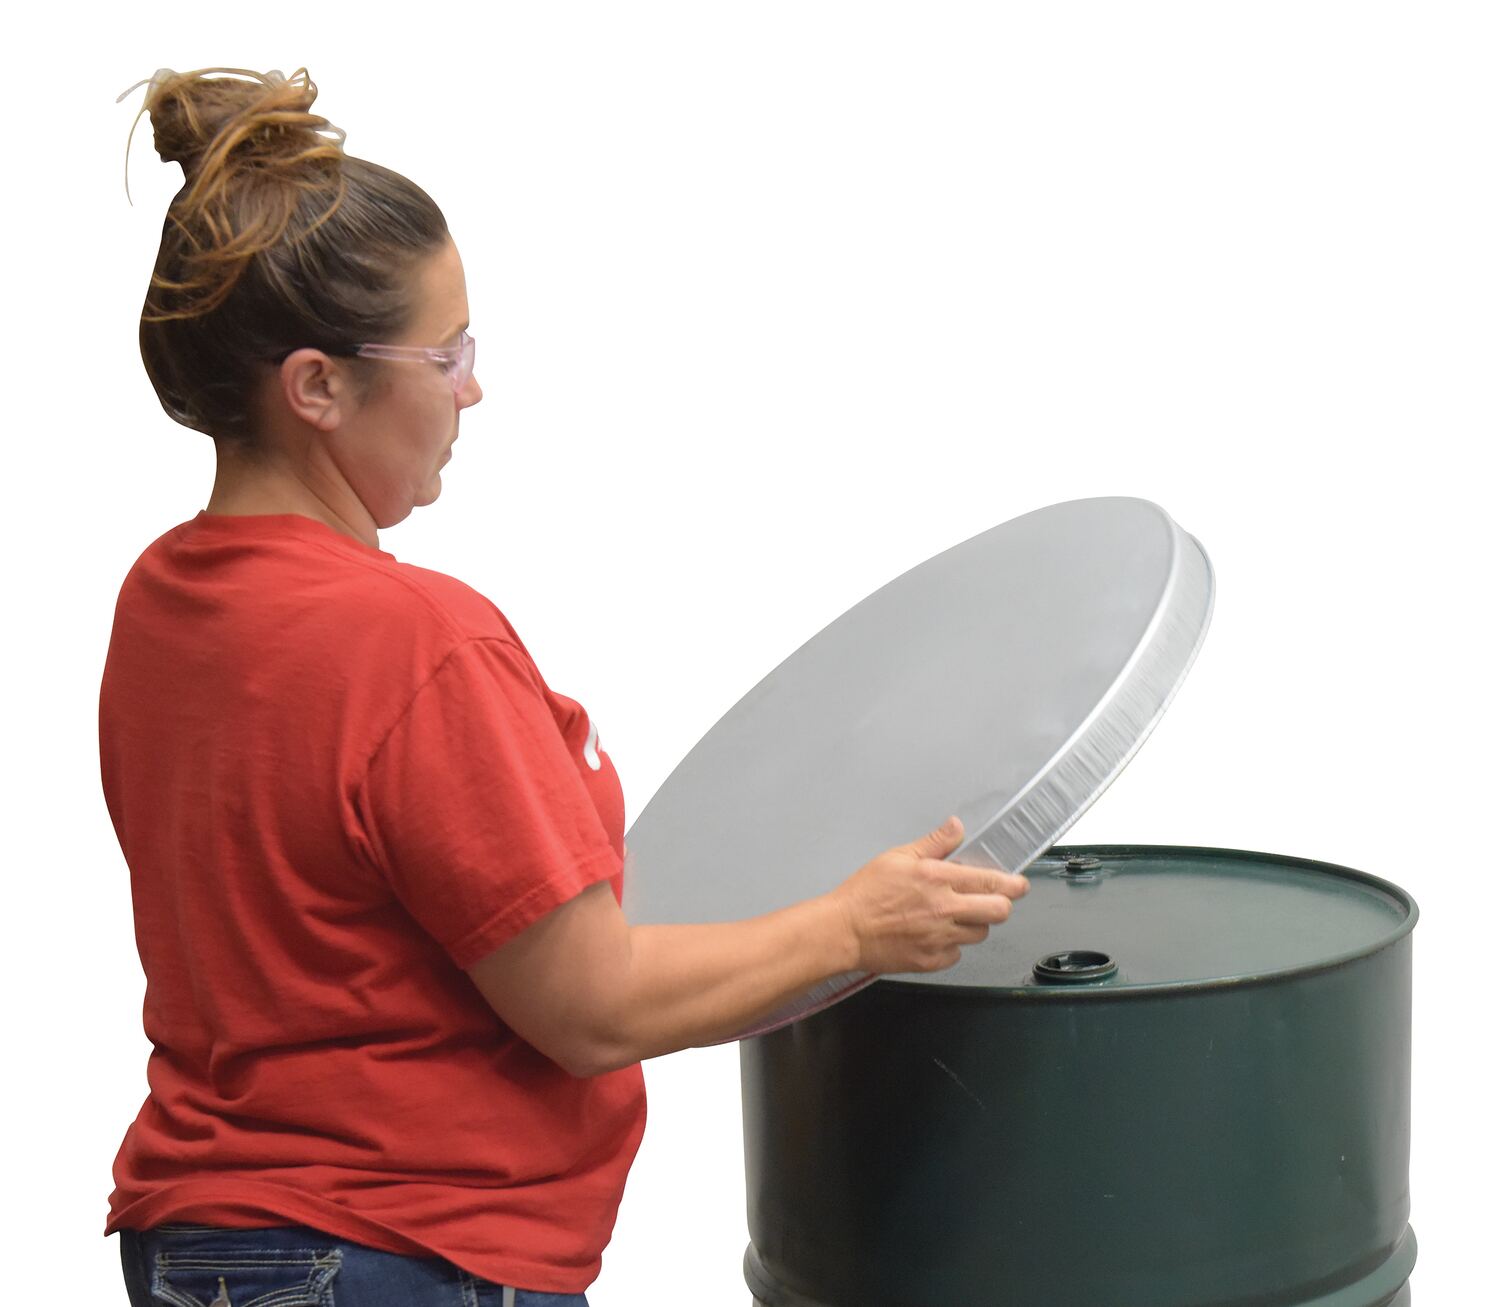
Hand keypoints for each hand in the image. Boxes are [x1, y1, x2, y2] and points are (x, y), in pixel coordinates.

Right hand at [827, 816, 1028, 974]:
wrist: (844, 930)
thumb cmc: (866, 892)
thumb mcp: (898, 856)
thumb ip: (934, 843)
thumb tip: (957, 827)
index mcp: (938, 880)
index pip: (991, 882)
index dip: (1013, 884)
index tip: (1019, 885)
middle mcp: (944, 910)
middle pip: (998, 912)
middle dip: (1002, 905)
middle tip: (994, 901)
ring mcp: (940, 939)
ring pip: (979, 934)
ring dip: (974, 924)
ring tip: (954, 916)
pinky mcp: (931, 961)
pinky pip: (957, 954)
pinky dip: (952, 945)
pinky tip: (935, 934)